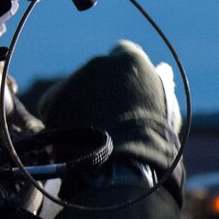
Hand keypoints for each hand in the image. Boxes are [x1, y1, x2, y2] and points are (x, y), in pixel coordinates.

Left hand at [40, 40, 183, 201]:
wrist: (124, 164)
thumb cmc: (153, 142)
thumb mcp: (164, 108)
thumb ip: (155, 88)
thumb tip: (159, 74)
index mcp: (132, 60)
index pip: (123, 54)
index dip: (123, 73)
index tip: (123, 90)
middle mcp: (100, 62)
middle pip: (96, 72)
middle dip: (99, 89)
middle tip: (107, 118)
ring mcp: (74, 80)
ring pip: (74, 89)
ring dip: (80, 104)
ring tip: (92, 134)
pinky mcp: (54, 99)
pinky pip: (55, 106)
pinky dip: (62, 119)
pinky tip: (76, 138)